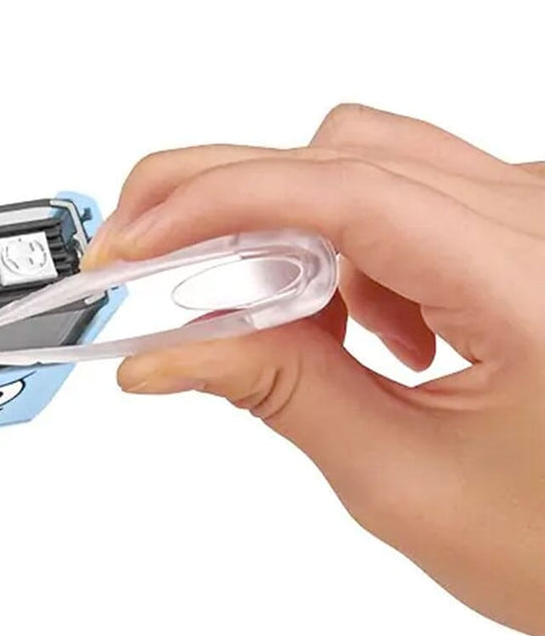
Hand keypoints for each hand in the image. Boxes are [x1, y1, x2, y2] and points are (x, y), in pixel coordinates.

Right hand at [85, 104, 544, 635]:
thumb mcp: (400, 481)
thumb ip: (278, 395)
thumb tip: (169, 356)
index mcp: (527, 284)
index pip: (340, 193)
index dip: (214, 205)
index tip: (131, 246)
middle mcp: (541, 222)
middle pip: (342, 154)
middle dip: (224, 204)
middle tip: (145, 265)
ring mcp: (536, 218)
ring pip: (368, 169)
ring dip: (291, 241)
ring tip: (287, 337)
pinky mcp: (522, 232)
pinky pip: (406, 202)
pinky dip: (346, 256)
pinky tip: (364, 336)